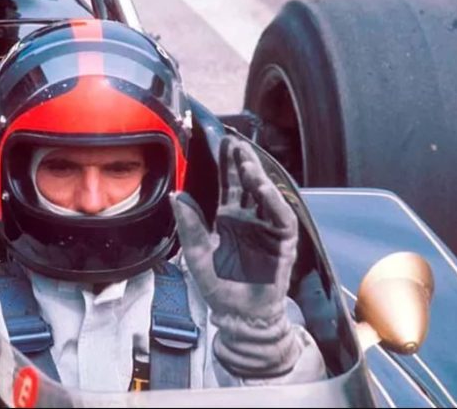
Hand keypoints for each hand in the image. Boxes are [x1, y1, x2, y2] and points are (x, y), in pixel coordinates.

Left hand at [170, 135, 299, 377]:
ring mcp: (265, 227)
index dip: (224, 166)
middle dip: (241, 162)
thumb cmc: (217, 285)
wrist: (238, 314)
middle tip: (233, 142)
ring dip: (256, 177)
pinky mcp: (281, 241)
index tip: (219, 143)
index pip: (227, 185)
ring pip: (264, 195)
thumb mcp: (196, 254)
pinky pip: (279, 217)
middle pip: (246, 184)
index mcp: (227, 218)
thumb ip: (188, 225)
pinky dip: (272, 201)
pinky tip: (262, 188)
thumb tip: (175, 195)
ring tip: (245, 160)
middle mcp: (247, 218)